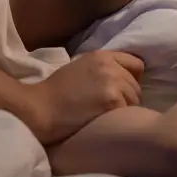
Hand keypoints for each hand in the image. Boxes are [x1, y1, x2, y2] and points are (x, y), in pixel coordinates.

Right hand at [25, 51, 143, 144]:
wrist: (40, 108)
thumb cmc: (55, 92)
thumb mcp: (80, 68)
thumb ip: (102, 69)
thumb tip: (123, 80)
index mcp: (102, 55)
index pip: (136, 64)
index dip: (132, 79)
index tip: (122, 91)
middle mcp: (110, 65)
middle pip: (136, 84)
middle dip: (128, 97)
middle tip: (112, 108)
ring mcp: (112, 82)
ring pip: (135, 99)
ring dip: (125, 109)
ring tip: (107, 115)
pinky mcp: (112, 100)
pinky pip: (127, 111)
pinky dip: (119, 118)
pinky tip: (105, 121)